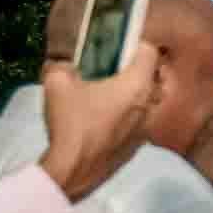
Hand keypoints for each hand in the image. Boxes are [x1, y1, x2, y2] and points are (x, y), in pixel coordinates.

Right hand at [36, 51, 161, 201]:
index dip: (135, 44)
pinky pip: (139, 121)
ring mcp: (147, 127)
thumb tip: (67, 66)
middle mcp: (149, 104)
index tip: (118, 46)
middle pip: (154, 76)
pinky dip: (128, 114)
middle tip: (113, 68)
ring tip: (108, 93)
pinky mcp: (139, 145)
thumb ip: (64, 66)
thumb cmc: (71, 122)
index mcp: (137, 84)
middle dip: (138, 68)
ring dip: (134, 93)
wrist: (74, 169)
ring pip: (149, 100)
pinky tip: (105, 118)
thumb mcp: (57, 83)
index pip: (150, 52)